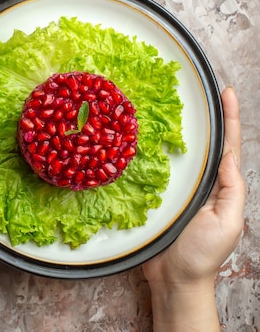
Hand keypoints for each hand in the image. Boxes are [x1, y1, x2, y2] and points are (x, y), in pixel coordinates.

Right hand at [142, 86, 245, 330]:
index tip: (227, 93)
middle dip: (202, 117)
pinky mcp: (154, 196)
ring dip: (170, 131)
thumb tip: (227, 159)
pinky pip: (150, 170)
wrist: (174, 279)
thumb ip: (230, 190)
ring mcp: (176, 190)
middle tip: (194, 88)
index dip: (230, 119)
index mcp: (220, 188)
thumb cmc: (202, 254)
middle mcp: (199, 184)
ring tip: (164, 105)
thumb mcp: (228, 222)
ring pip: (173, 153)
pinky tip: (136, 139)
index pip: (227, 147)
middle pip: (201, 144)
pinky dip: (145, 153)